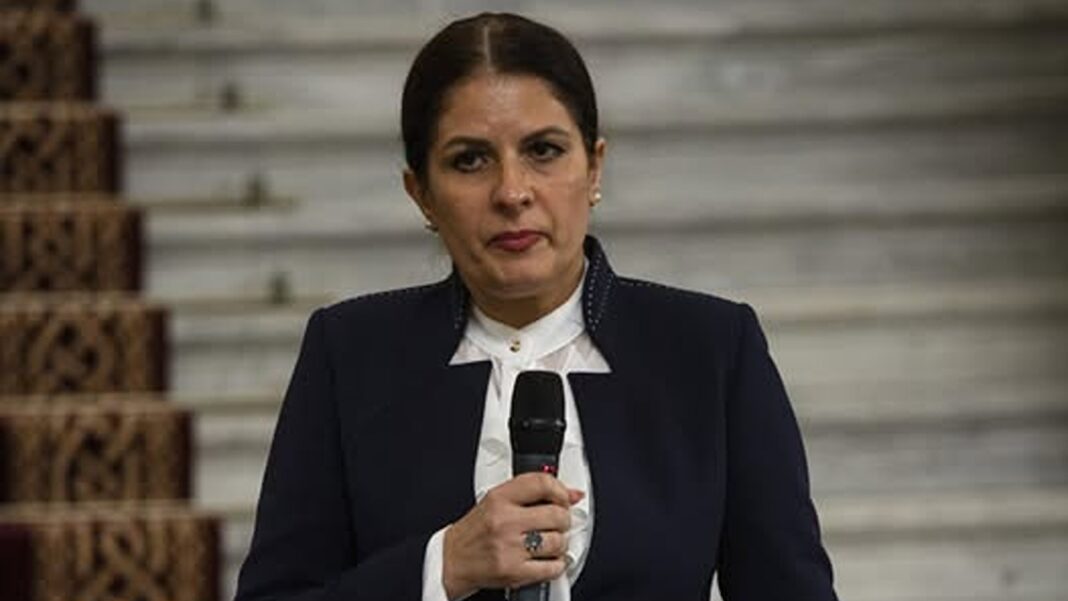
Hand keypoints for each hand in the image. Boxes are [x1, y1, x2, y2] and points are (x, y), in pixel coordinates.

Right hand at [441, 472, 584, 599]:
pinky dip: (556, 565)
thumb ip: (531, 493)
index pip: (542, 483)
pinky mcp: (514, 572)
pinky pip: (553, 567)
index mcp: (499, 499)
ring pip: (558, 542)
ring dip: (559, 544)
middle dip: (563, 520)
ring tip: (548, 543)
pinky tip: (546, 559)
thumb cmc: (475, 531)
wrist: (451, 561)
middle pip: (557, 515)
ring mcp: (510, 548)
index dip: (561, 490)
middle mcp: (504, 522)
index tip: (565, 498)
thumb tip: (573, 494)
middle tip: (556, 523)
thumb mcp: (495, 501)